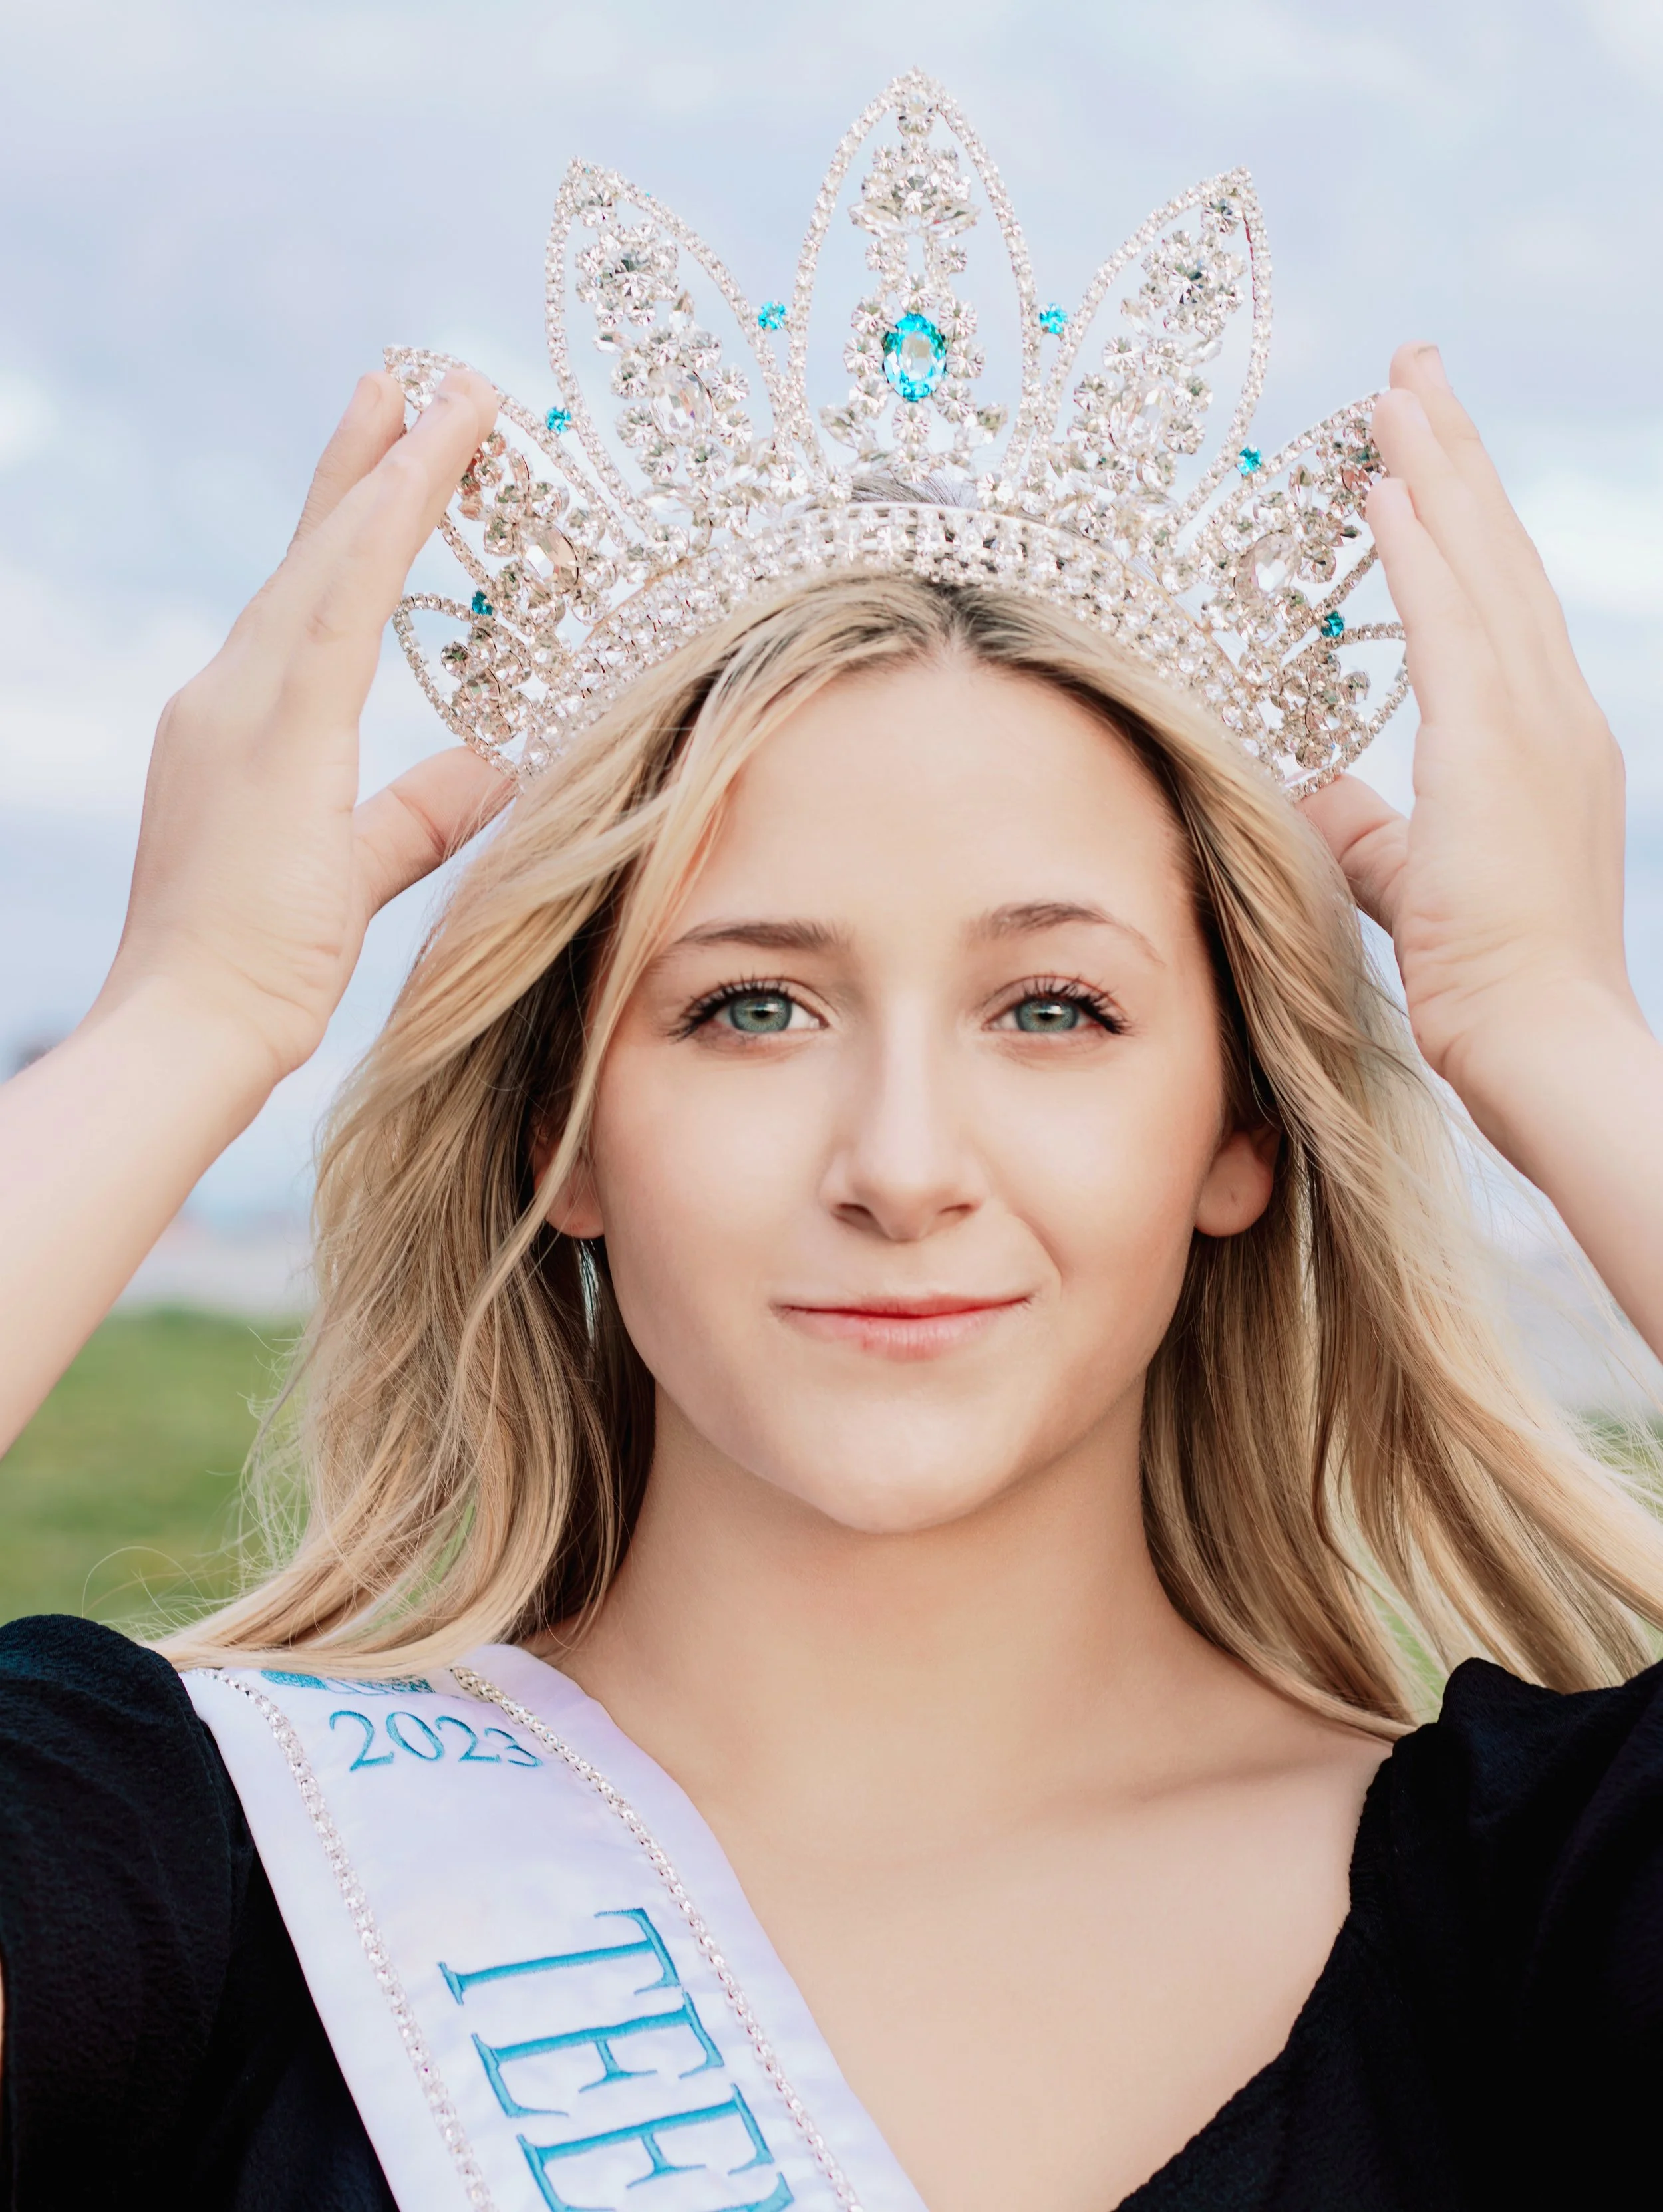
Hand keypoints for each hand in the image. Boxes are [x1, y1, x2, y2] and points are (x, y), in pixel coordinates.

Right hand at [97, 369, 509, 1090]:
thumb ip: (423, 812)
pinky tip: (418, 473)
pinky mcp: (269, 734)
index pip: (312, 602)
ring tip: (439, 396)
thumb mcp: (363, 866)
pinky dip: (377, 536)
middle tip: (409, 379)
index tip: (397, 452)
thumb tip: (496, 769)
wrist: (190, 1021)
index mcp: (245, 724)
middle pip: (311, 557)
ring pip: (326, 563)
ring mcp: (238, 707)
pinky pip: (336, 609)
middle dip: (365, 464)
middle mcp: (227, 695)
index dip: (355, 523)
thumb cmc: (259, 961)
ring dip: (388, 473)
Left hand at [1300, 344, 1646, 1129]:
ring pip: (1483, 566)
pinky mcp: (1498, 751)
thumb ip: (1370, 826)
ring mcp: (1538, 725)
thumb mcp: (1408, 878)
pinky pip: (1455, 625)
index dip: (1458, 516)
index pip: (1494, 600)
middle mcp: (1554, 711)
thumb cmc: (1485, 972)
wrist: (1539, 1035)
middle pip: (1498, 555)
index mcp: (1540, 738)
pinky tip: (1388, 487)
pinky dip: (1423, 552)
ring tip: (1395, 389)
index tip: (1417, 448)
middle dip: (1454, 455)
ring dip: (1437, 471)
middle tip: (1413, 369)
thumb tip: (1320, 787)